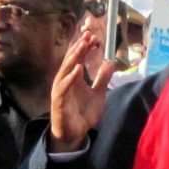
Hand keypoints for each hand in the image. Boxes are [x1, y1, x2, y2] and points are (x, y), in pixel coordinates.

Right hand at [49, 30, 114, 152]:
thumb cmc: (83, 113)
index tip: (94, 36)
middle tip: (88, 35)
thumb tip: (110, 62)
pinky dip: (70, 78)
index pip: (78, 58)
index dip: (85, 47)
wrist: (75, 134)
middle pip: (71, 60)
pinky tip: (77, 69)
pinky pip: (63, 88)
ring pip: (66, 70)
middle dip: (79, 47)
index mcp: (74, 78)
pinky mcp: (58, 101)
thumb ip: (103, 79)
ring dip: (74, 57)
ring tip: (82, 46)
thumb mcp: (98, 94)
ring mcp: (61, 90)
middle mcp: (65, 81)